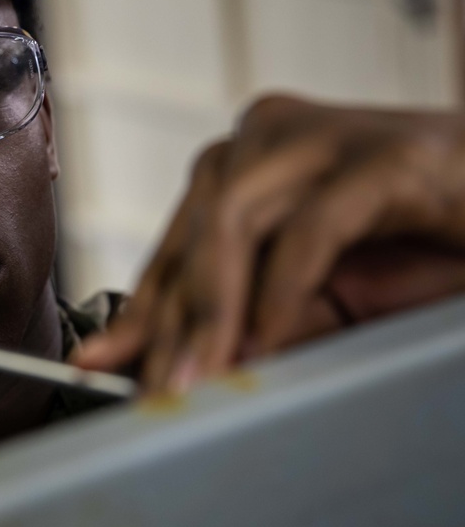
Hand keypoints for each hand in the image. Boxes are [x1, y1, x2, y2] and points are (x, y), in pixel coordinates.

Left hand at [73, 95, 464, 391]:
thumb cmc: (423, 245)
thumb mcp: (320, 293)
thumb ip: (252, 318)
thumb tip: (183, 362)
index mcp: (249, 161)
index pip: (177, 240)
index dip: (142, 305)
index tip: (102, 360)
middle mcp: (271, 136)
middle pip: (194, 231)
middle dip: (170, 321)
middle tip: (154, 390)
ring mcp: (324, 137)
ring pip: (233, 223)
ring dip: (212, 313)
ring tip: (197, 379)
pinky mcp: (382, 157)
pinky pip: (309, 232)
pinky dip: (281, 294)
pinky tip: (264, 344)